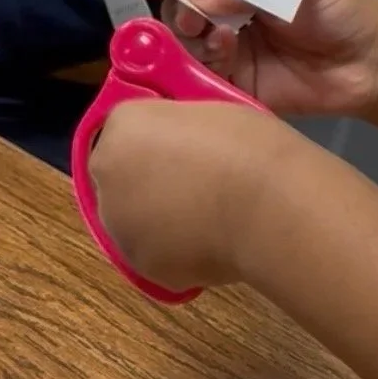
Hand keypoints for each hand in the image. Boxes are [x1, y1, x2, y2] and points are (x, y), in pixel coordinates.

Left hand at [89, 101, 292, 292]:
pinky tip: (213, 241)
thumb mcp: (213, 112)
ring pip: (134, 217)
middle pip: (122, 174)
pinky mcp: (141, 266)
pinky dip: (177, 249)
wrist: (269, 207)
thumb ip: (180, 132)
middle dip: (149, 177)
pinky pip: (156, 252)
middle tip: (198, 179)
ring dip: (159, 216)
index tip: (188, 142)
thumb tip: (180, 151)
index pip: (127, 126)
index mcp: (124, 128)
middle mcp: (108, 176)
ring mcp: (119, 226)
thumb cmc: (249, 147)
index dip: (158, 135)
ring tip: (210, 215)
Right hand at [157, 0, 377, 123]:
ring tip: (214, 29)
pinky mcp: (235, 86)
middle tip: (190, 10)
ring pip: (187, 43)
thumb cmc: (343, 10)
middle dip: (179, 6)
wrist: (373, 63)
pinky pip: (203, 77)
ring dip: (190, 33)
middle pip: (184, 10)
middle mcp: (231, 16)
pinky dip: (204, 61)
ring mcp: (231, 52)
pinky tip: (225, 48)